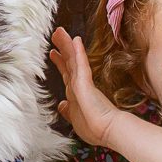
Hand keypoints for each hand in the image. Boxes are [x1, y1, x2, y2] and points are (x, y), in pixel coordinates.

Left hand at [49, 28, 122, 147]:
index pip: (67, 74)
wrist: (108, 130)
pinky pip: (80, 64)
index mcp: (76, 93)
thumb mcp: (75, 117)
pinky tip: (75, 40)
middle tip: (56, 34)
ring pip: (73, 59)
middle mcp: (78, 85)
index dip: (60, 62)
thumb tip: (61, 105)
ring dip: (66, 45)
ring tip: (59, 31)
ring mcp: (82, 82)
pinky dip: (77, 52)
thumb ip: (68, 110)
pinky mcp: (85, 82)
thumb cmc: (94, 128)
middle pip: (69, 62)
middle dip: (62, 48)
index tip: (54, 53)